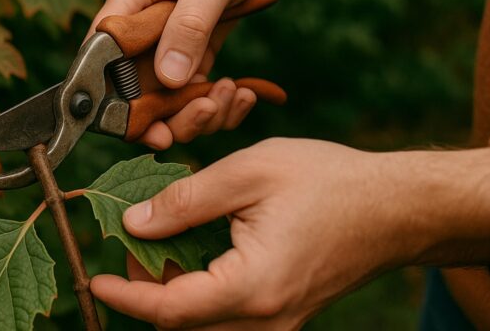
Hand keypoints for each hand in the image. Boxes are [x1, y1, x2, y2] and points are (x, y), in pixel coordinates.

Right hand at [89, 0, 309, 148]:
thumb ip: (188, 27)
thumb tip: (168, 79)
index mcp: (128, 1)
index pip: (100, 57)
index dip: (109, 100)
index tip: (142, 129)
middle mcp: (139, 28)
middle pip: (131, 91)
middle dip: (165, 116)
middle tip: (201, 117)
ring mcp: (163, 44)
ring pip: (165, 100)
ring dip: (198, 111)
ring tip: (233, 94)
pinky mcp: (189, 54)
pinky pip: (192, 93)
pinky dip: (216, 102)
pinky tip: (243, 93)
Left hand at [91, 138, 489, 329]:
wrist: (396, 208)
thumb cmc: (330, 182)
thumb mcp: (249, 173)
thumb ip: (185, 201)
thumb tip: (134, 224)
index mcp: (253, 285)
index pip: (168, 309)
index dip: (124, 295)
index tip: (93, 278)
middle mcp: (265, 319)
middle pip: (180, 325)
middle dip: (145, 290)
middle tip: (132, 242)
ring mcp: (278, 323)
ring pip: (202, 326)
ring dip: (172, 292)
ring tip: (164, 243)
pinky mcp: (284, 316)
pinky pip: (227, 318)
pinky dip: (200, 292)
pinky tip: (199, 252)